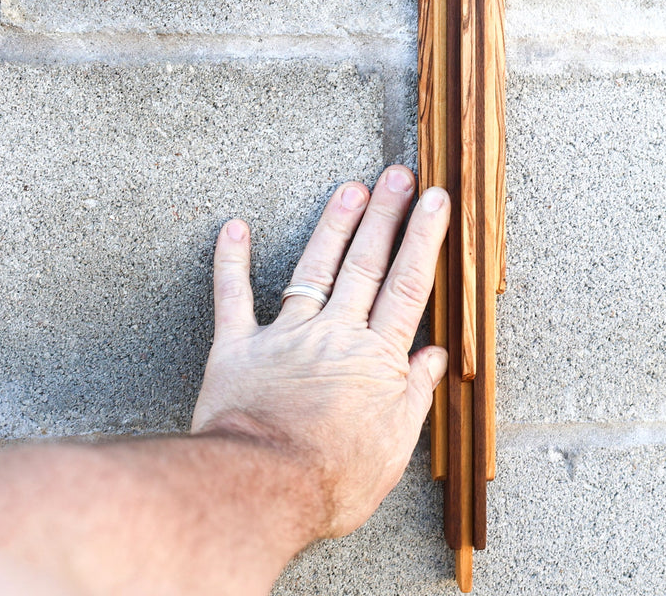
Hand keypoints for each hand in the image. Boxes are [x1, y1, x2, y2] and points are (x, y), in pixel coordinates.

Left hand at [191, 166, 449, 539]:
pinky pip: (233, 298)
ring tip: (350, 187)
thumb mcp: (394, 446)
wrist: (261, 490)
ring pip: (315, 267)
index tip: (435, 199)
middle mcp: (336, 333)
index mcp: (376, 356)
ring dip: (334, 224)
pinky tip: (233, 227)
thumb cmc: (332, 478)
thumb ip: (414, 394)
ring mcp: (287, 335)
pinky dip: (231, 263)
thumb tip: (434, 357)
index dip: (423, 238)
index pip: (408, 284)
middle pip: (366, 263)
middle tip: (397, 174)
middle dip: (385, 214)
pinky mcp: (238, 348)